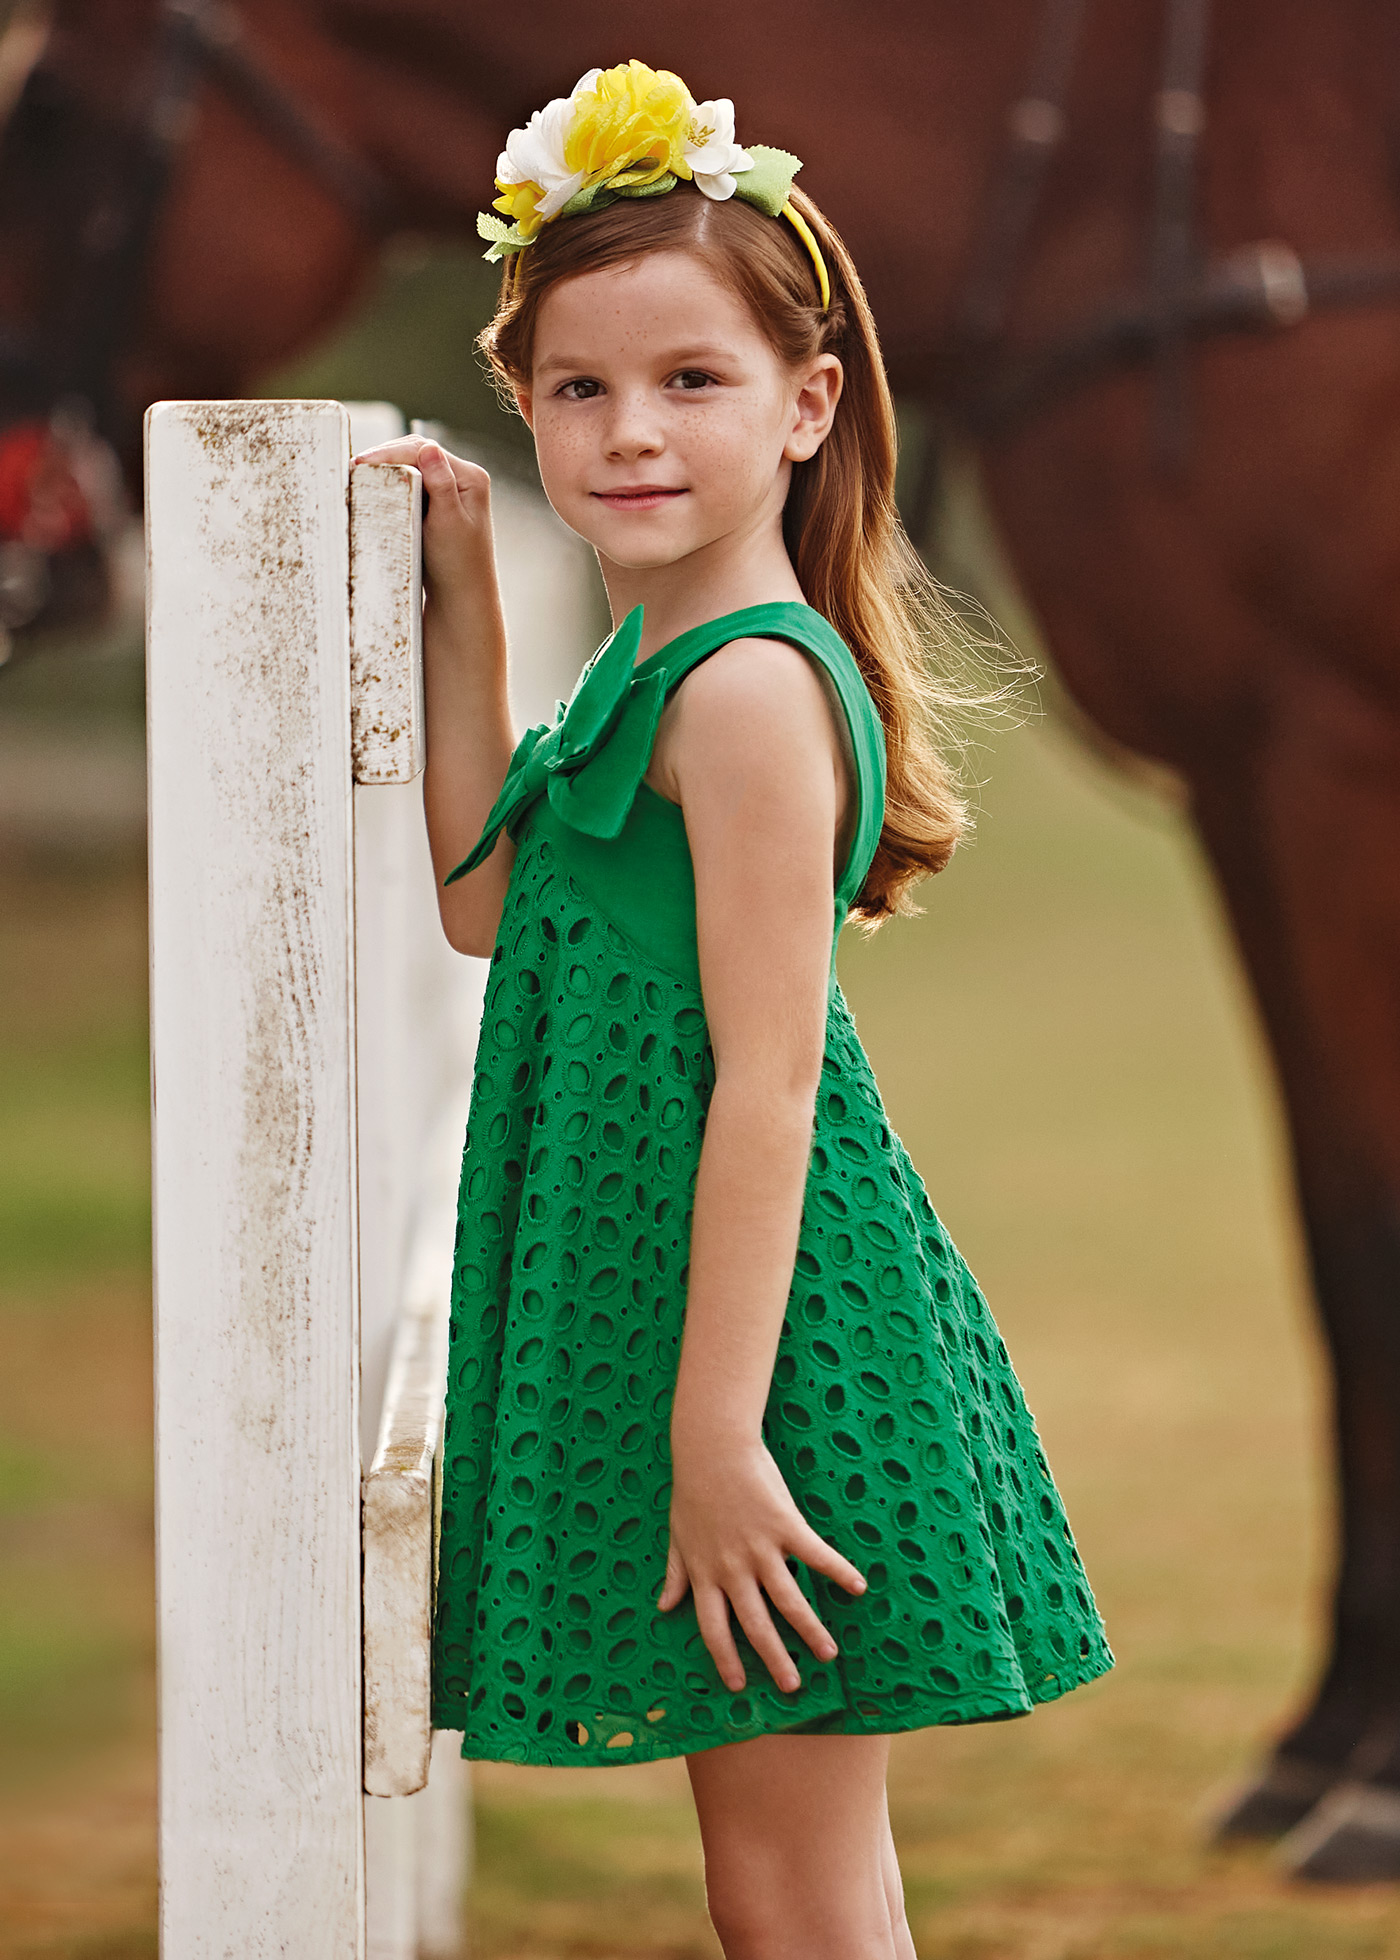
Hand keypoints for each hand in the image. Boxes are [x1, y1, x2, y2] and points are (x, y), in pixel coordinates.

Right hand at [350, 436, 492, 617]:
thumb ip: (441, 485)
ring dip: (386, 468)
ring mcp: (450, 490)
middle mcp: (463, 479)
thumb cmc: (458, 566)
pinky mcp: (437, 503)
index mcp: (471, 479)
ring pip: (412, 466)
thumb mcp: (448, 523)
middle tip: (354, 466)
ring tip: (358, 473)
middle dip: (386, 456)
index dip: (391, 453)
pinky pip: (410, 483)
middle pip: (417, 453)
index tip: (361, 463)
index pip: (425, 452)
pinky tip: (373, 486)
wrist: (461, 598)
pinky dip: (391, 482)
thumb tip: (428, 447)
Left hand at [658, 1435, 866, 1693]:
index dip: (725, 1659)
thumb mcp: (678, 1535)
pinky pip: (816, 1555)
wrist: (711, 1446)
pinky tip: (858, 1588)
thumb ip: (675, 1573)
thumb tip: (663, 1607)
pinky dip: (838, 1571)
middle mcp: (733, 1568)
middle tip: (793, 1687)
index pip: (713, 1628)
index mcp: (705, 1573)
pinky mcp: (784, 1524)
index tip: (738, 1686)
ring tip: (828, 1654)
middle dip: (775, 1659)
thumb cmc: (692, 1489)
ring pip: (788, 1600)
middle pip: (755, 1624)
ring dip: (809, 1630)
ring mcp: (760, 1548)